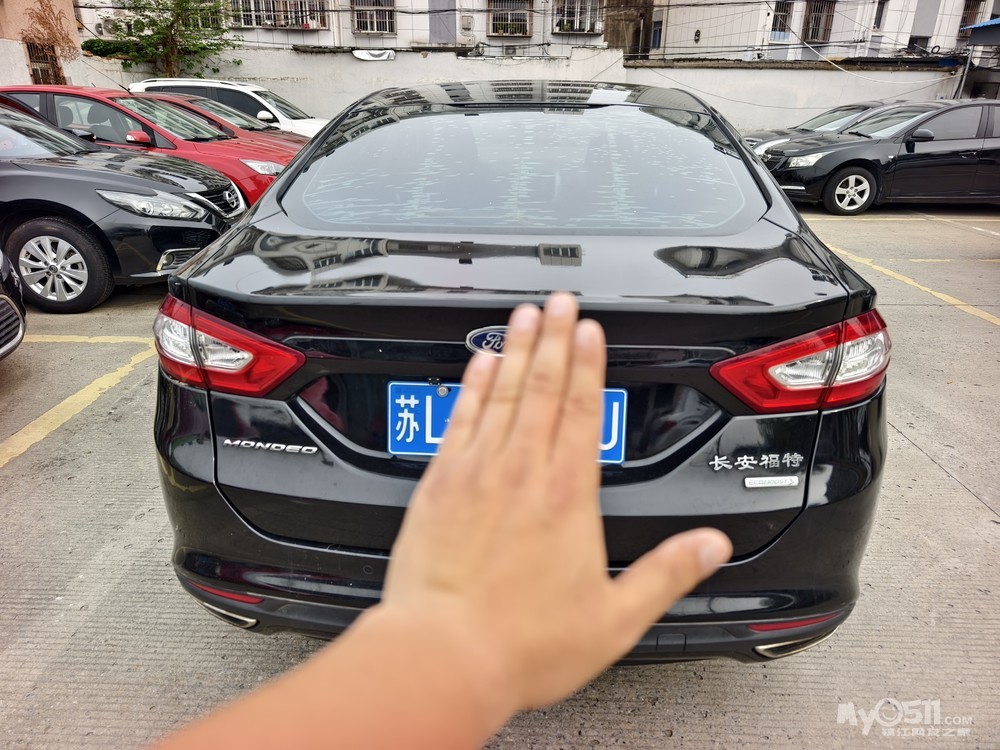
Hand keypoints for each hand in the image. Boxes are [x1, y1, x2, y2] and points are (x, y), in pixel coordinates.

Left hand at [380, 292, 731, 713]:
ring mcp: (476, 472)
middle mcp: (522, 472)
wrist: (443, 653)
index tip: (592, 331)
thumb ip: (668, 574)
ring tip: (525, 314)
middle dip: (556, 338)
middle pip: (544, 388)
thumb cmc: (522, 642)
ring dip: (516, 350)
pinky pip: (460, 419)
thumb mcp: (615, 618)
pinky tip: (479, 364)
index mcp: (568, 496)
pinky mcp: (438, 484)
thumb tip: (711, 546)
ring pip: (502, 393)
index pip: (585, 412)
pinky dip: (471, 386)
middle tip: (561, 301)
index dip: (591, 365)